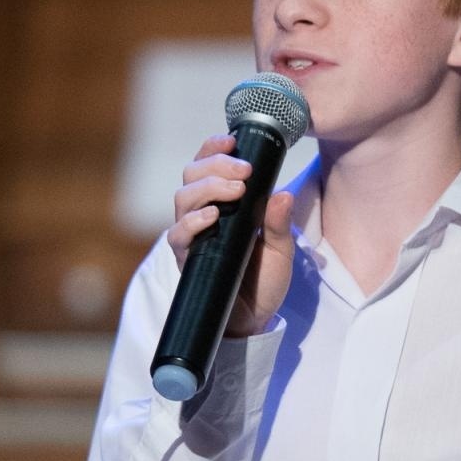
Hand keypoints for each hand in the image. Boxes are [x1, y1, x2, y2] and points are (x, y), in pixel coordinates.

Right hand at [167, 133, 294, 337]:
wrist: (253, 320)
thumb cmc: (264, 281)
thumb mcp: (280, 250)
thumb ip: (278, 223)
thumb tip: (282, 194)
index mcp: (224, 204)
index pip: (209, 166)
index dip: (214, 149)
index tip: (231, 140)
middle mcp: (204, 215)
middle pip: (191, 176)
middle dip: (215, 166)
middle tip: (243, 172)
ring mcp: (193, 237)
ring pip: (183, 199)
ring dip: (207, 188)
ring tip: (234, 191)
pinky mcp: (187, 259)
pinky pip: (178, 235)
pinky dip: (192, 223)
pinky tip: (211, 218)